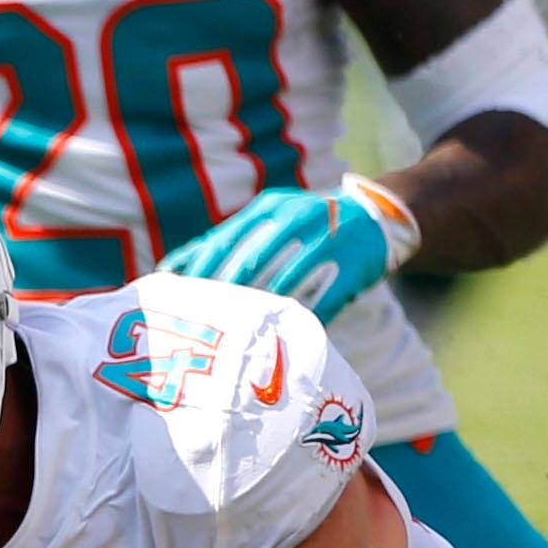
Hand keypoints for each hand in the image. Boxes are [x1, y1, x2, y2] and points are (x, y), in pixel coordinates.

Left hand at [160, 179, 418, 323]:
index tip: (177, 299)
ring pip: (288, 278)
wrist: (376, 215)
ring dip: (263, 308)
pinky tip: (286, 339)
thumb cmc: (306, 226)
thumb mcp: (267, 221)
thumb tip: (171, 269)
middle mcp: (296, 216)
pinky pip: (326, 298)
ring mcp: (327, 238)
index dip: (199, 270)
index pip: (225, 238)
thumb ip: (225, 241)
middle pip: (252, 257)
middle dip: (225, 292)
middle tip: (204, 324)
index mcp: (269, 208)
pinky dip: (305, 319)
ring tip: (239, 336)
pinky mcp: (354, 263)